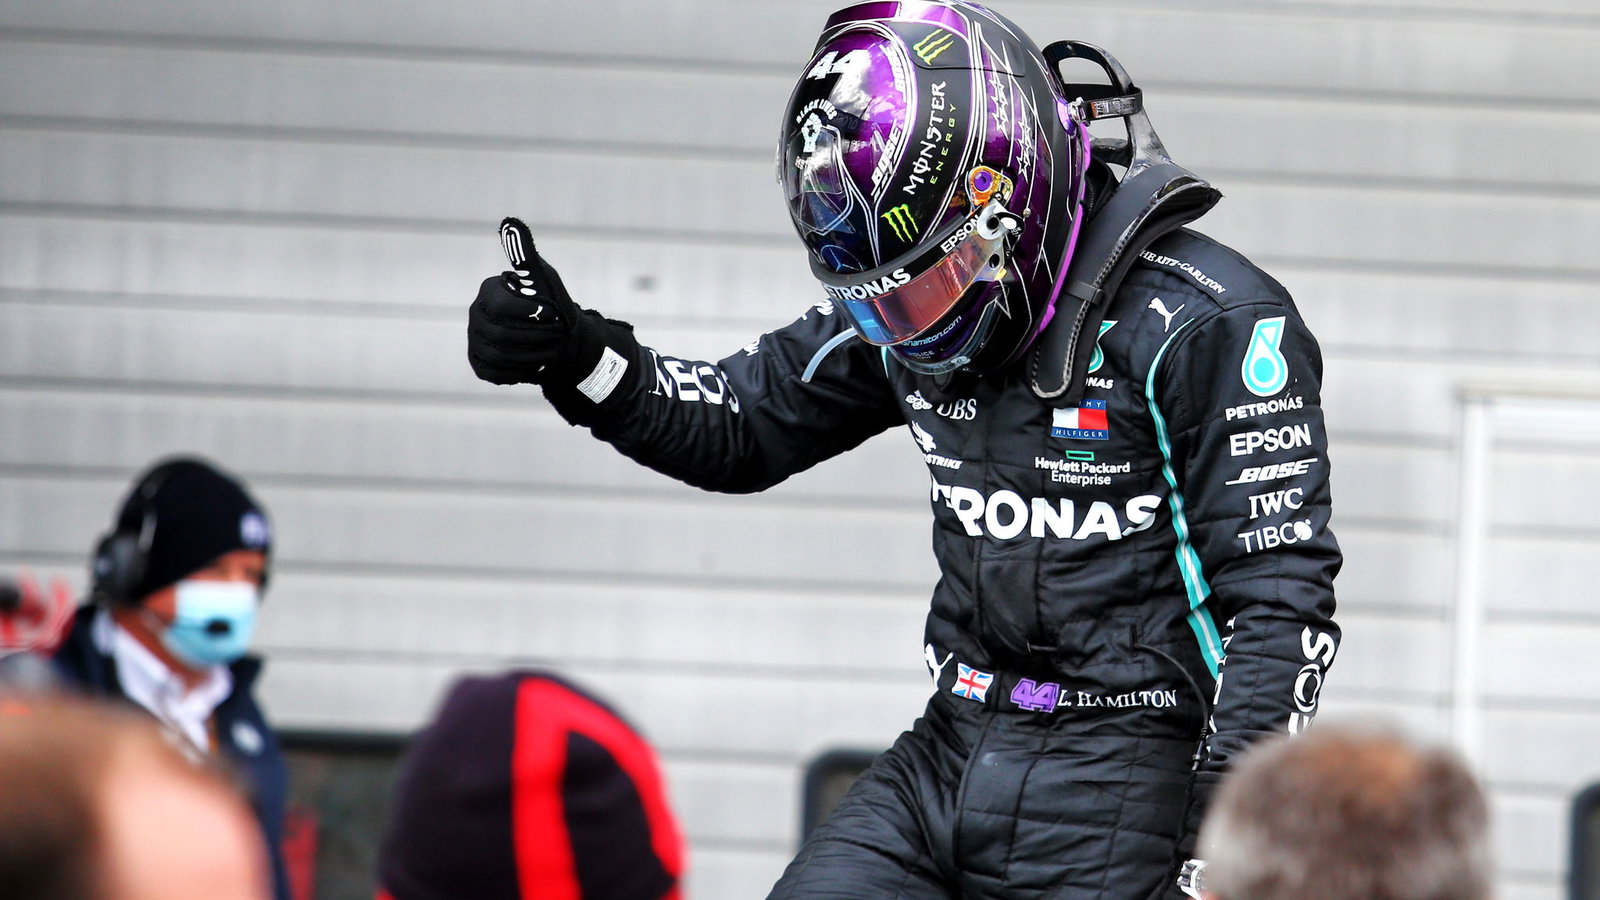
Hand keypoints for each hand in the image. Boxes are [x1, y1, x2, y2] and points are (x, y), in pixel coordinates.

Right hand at [466, 217, 582, 385]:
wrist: (559, 341)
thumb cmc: (551, 306)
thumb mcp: (543, 278)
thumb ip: (524, 254)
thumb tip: (509, 221)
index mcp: (488, 292)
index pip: (500, 306)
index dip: (529, 313)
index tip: (552, 313)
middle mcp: (475, 315)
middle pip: (501, 334)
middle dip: (536, 337)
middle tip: (557, 336)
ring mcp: (474, 341)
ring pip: (500, 356)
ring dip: (533, 355)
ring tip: (550, 350)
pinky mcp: (480, 364)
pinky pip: (498, 373)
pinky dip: (522, 371)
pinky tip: (535, 363)